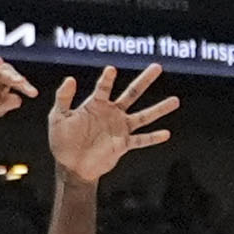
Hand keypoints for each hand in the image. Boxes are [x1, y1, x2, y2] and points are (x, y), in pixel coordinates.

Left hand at [47, 65, 178, 184]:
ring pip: (144, 116)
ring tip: (176, 100)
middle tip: (158, 67)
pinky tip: (167, 133)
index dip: (107, 79)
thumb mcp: (58, 118)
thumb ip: (63, 98)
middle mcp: (112, 113)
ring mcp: (120, 129)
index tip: (111, 70)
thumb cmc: (62, 141)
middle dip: (145, 80)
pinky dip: (153, 138)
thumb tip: (70, 79)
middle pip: (132, 93)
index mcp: (96, 105)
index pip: (104, 88)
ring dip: (159, 109)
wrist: (71, 166)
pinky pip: (141, 140)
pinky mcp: (123, 145)